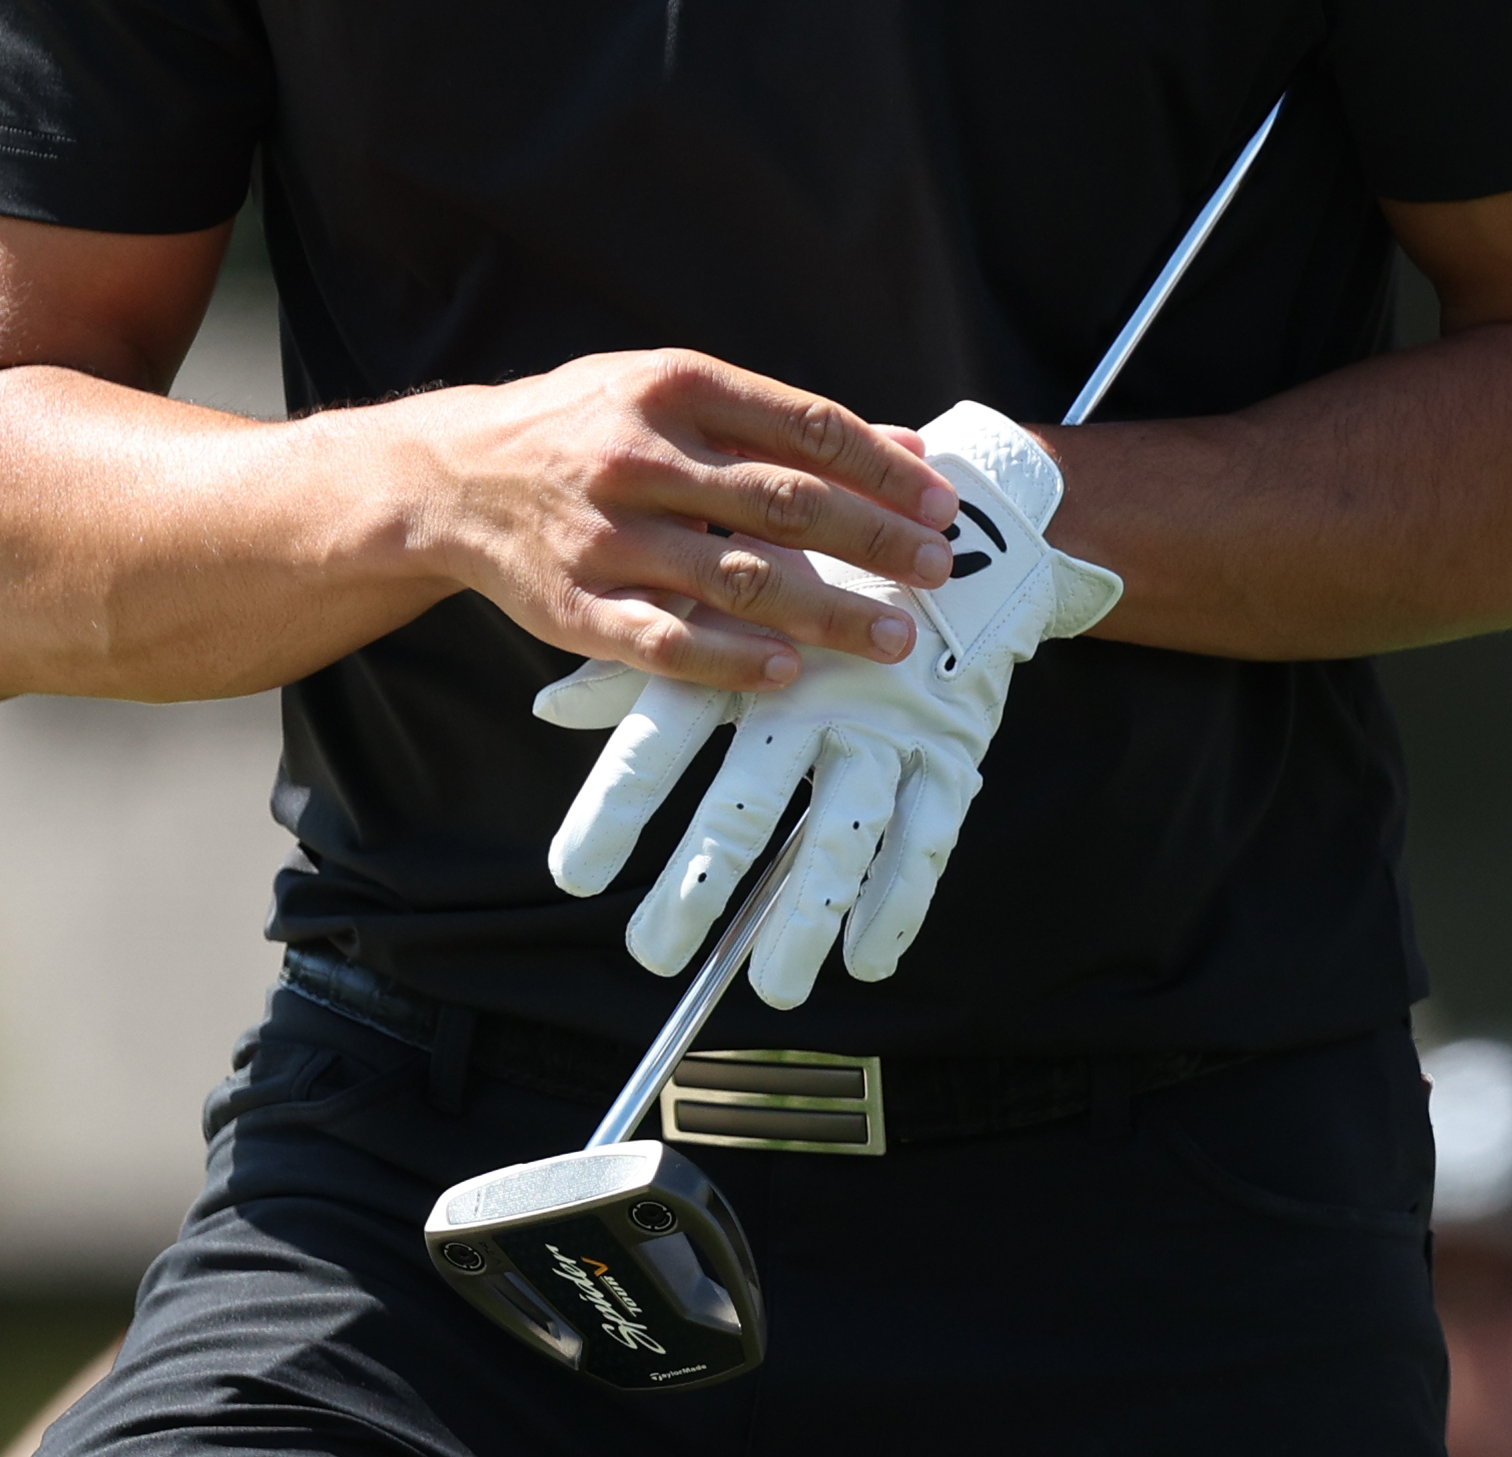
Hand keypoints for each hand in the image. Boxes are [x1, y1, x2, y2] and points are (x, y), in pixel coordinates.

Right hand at [388, 349, 955, 689]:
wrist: (453, 476)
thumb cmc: (586, 425)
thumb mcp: (673, 391)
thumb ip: (783, 421)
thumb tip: (906, 445)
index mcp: (674, 387)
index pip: (806, 427)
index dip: (883, 471)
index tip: (940, 505)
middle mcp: (642, 457)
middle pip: (786, 504)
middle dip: (875, 542)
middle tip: (938, 571)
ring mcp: (608, 536)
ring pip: (740, 579)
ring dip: (829, 612)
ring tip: (894, 637)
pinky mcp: (576, 606)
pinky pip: (668, 641)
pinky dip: (734, 661)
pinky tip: (789, 673)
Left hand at [530, 401, 1120, 1007]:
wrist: (965, 526)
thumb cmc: (818, 575)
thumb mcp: (729, 601)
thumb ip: (639, 662)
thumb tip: (547, 706)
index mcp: (740, 652)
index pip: (662, 737)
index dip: (618, 805)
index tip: (574, 875)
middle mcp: (809, 691)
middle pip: (745, 801)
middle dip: (698, 883)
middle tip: (652, 952)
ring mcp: (885, 721)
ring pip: (838, 834)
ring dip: (805, 917)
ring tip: (772, 985)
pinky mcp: (951, 742)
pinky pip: (926, 834)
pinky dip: (899, 900)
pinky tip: (867, 960)